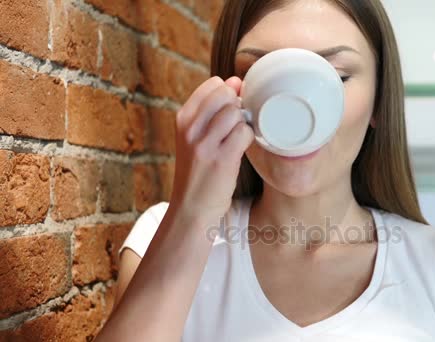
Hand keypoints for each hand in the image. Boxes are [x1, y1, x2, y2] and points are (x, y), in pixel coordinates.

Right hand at [167, 76, 253, 226]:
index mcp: (183, 119)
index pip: (213, 86)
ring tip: (237, 139)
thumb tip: (236, 81)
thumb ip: (213, 110)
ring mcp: (205, 144)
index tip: (232, 109)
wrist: (191, 208)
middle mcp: (191, 129)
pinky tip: (241, 149)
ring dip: (244, 124)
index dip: (230, 93)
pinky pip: (244, 133)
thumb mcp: (195, 136)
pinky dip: (249, 138)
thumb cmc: (200, 169)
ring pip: (236, 113)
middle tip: (237, 125)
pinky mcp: (221, 160)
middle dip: (238, 106)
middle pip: (226, 95)